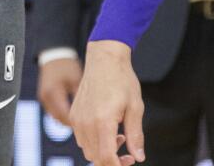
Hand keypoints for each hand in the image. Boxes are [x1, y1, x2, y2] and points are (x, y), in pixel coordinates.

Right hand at [38, 56, 82, 125]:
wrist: (55, 56)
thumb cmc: (68, 67)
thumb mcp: (76, 80)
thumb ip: (80, 97)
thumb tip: (90, 114)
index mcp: (54, 92)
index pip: (65, 114)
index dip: (76, 122)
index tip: (88, 126)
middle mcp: (46, 97)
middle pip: (59, 118)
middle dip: (71, 123)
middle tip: (85, 127)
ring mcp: (43, 98)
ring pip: (55, 116)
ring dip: (66, 120)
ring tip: (80, 122)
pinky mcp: (43, 97)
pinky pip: (52, 111)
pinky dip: (61, 114)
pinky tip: (72, 114)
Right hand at [69, 41, 144, 165]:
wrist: (104, 59)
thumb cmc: (122, 80)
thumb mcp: (135, 107)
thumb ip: (135, 135)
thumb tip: (139, 157)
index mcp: (103, 121)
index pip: (106, 158)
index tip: (129, 162)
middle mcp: (86, 123)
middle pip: (95, 158)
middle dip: (112, 161)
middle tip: (129, 154)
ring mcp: (77, 119)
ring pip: (88, 151)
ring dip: (103, 152)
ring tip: (119, 137)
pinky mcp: (74, 115)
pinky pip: (82, 139)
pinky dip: (94, 142)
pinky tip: (108, 130)